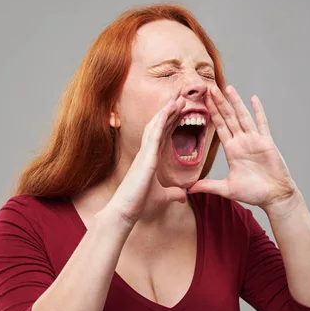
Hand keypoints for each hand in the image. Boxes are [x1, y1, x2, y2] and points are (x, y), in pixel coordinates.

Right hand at [106, 97, 186, 224]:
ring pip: (155, 127)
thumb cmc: (138, 204)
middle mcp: (146, 153)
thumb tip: (184, 195)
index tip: (179, 111)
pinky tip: (168, 111)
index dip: (170, 122)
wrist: (125, 212)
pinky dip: (160, 122)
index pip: (162, 135)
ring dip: (166, 112)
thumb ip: (173, 194)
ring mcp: (144, 154)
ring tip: (177, 99)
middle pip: (159, 126)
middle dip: (169, 112)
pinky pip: (153, 135)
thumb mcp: (162, 197)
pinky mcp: (145, 158)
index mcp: (149, 159)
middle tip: (180, 99)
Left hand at [188, 86, 300, 212]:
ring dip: (235, 102)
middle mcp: (242, 142)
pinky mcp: (266, 143)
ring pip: (242, 117)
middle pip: (228, 118)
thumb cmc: (253, 193)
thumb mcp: (226, 189)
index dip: (212, 114)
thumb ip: (208, 186)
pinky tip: (253, 98)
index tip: (203, 101)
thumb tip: (188, 190)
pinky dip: (258, 111)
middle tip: (209, 88)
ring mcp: (254, 140)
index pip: (219, 127)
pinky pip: (262, 124)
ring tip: (227, 87)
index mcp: (232, 150)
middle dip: (219, 103)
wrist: (274, 196)